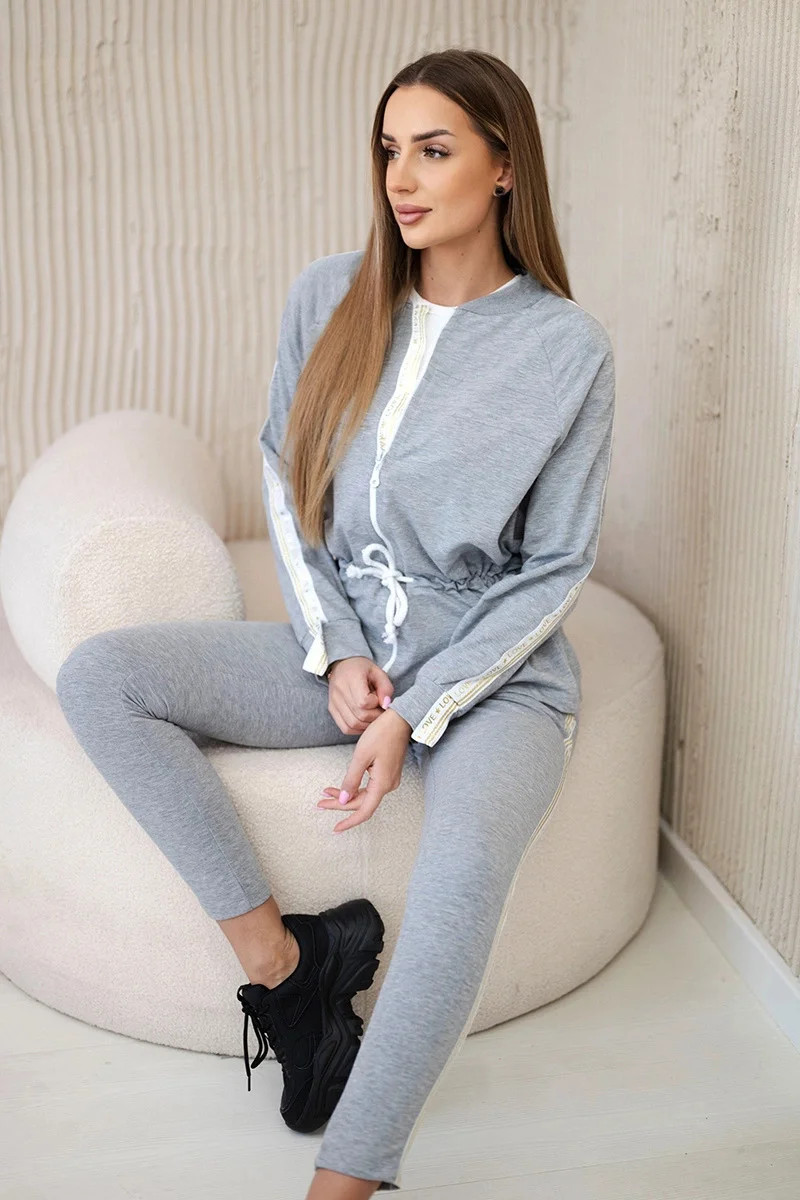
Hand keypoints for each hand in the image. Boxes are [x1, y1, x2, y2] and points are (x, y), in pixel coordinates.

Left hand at [317, 708, 411, 832]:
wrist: (400, 720)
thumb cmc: (382, 734)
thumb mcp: (361, 756)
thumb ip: (351, 780)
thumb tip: (344, 800)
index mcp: (382, 784)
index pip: (364, 811)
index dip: (349, 821)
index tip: (336, 828)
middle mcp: (388, 785)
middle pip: (361, 802)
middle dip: (340, 803)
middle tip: (321, 802)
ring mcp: (389, 779)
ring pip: (364, 795)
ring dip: (346, 795)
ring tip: (326, 791)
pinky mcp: (387, 773)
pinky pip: (370, 786)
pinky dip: (355, 787)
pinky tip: (344, 786)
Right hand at [327, 656, 393, 734]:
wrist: (343, 665)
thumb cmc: (363, 669)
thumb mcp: (378, 672)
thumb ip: (386, 688)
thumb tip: (386, 705)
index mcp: (351, 678)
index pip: (363, 702)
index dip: (376, 704)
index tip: (380, 699)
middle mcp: (339, 691)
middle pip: (359, 716)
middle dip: (374, 716)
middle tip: (380, 710)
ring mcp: (333, 702)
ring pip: (352, 724)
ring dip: (367, 724)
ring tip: (373, 715)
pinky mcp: (332, 710)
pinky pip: (345, 728)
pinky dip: (357, 729)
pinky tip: (364, 721)